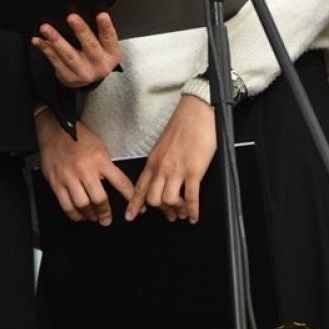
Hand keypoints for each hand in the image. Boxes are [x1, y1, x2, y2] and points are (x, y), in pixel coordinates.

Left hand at [33, 12, 122, 87]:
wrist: (90, 81)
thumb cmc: (97, 56)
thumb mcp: (105, 47)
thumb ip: (98, 34)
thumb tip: (80, 13)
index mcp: (112, 54)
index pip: (109, 38)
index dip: (106, 26)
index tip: (101, 14)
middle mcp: (100, 65)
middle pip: (90, 46)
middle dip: (80, 30)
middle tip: (71, 17)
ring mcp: (84, 73)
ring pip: (69, 54)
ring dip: (56, 39)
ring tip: (46, 28)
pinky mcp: (68, 77)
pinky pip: (55, 61)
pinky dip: (46, 49)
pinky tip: (38, 40)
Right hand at [36, 115, 133, 225]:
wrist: (55, 129)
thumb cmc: (79, 136)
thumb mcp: (100, 146)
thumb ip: (106, 165)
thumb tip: (116, 183)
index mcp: (100, 160)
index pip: (120, 182)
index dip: (130, 197)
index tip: (137, 208)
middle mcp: (86, 170)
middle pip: (99, 199)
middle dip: (105, 212)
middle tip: (107, 220)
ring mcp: (70, 177)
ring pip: (82, 204)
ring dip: (90, 215)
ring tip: (93, 218)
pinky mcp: (56, 183)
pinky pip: (66, 204)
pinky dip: (74, 214)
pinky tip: (79, 215)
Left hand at [126, 95, 216, 223]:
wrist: (196, 112)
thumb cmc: (182, 125)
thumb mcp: (163, 145)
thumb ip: (160, 161)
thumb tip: (163, 175)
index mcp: (153, 161)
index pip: (140, 187)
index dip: (135, 204)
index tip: (132, 216)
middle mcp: (162, 168)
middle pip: (153, 198)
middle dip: (161, 210)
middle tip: (168, 215)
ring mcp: (177, 170)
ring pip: (169, 201)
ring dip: (176, 211)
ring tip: (182, 214)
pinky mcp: (193, 171)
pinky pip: (191, 197)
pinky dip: (192, 210)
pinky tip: (194, 216)